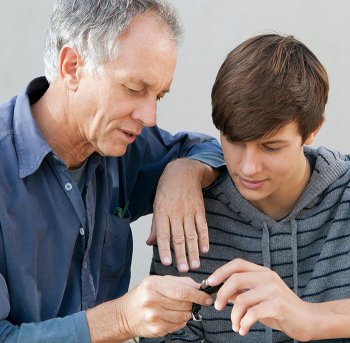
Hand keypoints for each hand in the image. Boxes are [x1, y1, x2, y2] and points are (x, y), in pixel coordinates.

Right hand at [87, 275, 213, 340]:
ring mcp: (154, 317)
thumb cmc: (143, 294)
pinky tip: (172, 315)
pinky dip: (180, 321)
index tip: (207, 297)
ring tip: (178, 307)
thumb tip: (199, 286)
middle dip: (193, 303)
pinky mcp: (156, 329)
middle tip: (193, 301)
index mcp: (153, 285)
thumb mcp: (158, 281)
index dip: (198, 295)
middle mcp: (152, 301)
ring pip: (183, 316)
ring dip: (187, 312)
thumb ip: (180, 282)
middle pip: (185, 304)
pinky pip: (178, 326)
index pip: (183, 291)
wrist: (125, 314)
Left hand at [147, 158, 218, 271]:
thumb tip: (150, 243)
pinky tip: (204, 249)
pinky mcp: (199, 209)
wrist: (182, 171)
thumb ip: (156, 226)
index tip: (167, 263)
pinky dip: (204, 238)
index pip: (163, 234)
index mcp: (162, 212)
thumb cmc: (167, 189)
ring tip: (195, 265)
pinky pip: (202, 226)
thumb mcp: (156, 204)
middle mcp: (176, 212)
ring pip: (191, 234)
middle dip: (181, 255)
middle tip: (183, 270)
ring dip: (193, 251)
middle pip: (179, 237)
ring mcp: (189, 211)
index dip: (165, 249)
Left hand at [207, 259, 313, 340]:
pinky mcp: (278, 305)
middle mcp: (267, 277)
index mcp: (261, 272)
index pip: (237, 264)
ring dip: (233, 315)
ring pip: (242, 299)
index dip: (221, 271)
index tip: (210, 282)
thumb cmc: (280, 309)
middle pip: (236, 279)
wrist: (307, 320)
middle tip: (218, 307)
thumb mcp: (259, 297)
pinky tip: (242, 329)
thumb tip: (223, 293)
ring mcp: (273, 290)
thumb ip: (243, 293)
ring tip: (234, 325)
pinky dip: (243, 323)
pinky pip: (252, 313)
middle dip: (222, 294)